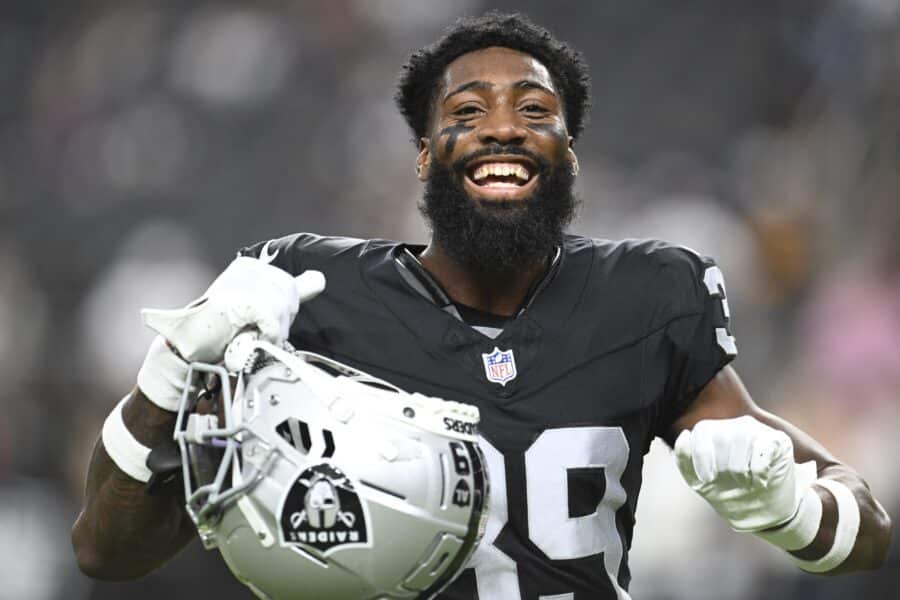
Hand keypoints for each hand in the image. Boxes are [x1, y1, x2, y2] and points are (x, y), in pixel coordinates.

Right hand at [141, 257, 324, 362]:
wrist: (188, 347)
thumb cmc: (221, 332)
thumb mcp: (260, 308)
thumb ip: (288, 293)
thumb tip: (319, 279)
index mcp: (252, 267)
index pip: (290, 286)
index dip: (281, 312)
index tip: (259, 322)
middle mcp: (249, 268)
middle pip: (291, 296)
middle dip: (279, 321)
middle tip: (254, 331)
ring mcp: (244, 282)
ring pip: (284, 308)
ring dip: (272, 331)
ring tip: (249, 336)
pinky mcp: (242, 298)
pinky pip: (273, 319)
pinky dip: (266, 334)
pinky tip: (250, 338)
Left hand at [674, 415, 815, 531]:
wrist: (761, 510)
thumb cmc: (726, 491)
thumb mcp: (699, 481)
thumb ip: (684, 458)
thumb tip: (685, 435)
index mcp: (712, 432)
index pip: (702, 431)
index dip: (701, 456)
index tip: (707, 480)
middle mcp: (733, 425)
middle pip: (722, 437)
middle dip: (725, 468)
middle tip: (733, 483)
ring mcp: (757, 430)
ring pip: (743, 438)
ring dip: (741, 469)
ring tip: (746, 482)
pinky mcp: (778, 440)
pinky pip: (764, 447)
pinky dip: (759, 470)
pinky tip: (760, 481)